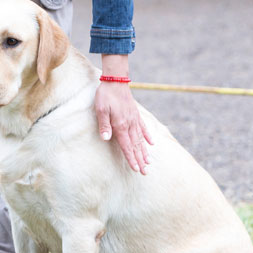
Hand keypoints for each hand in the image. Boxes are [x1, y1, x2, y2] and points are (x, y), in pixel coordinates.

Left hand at [94, 55, 152, 173]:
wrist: (116, 80)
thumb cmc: (105, 95)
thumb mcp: (101, 109)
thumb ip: (104, 124)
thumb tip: (106, 138)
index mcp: (121, 125)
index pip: (126, 146)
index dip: (131, 158)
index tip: (136, 169)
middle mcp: (130, 124)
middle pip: (135, 145)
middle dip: (140, 160)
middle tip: (145, 172)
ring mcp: (134, 119)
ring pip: (141, 139)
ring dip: (145, 151)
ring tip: (149, 162)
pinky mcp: (135, 113)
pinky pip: (143, 127)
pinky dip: (147, 136)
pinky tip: (152, 143)